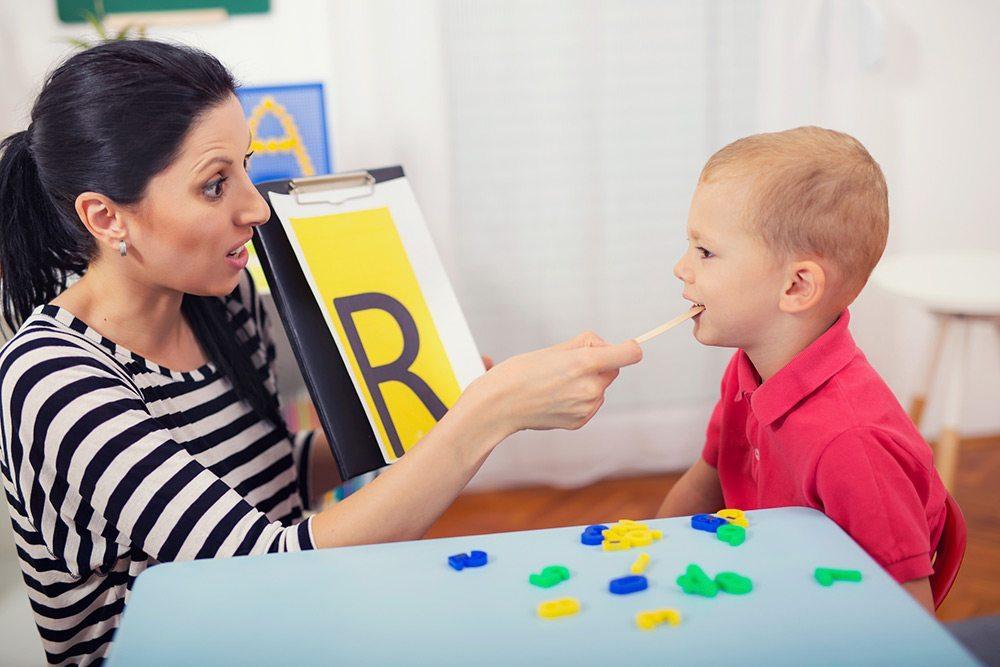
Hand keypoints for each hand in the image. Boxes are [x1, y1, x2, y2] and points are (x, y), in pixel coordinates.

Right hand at [465, 332, 642, 436]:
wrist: (499, 405)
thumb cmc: (521, 372)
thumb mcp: (555, 349)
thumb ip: (587, 345)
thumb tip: (608, 349)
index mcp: (585, 363)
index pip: (630, 354)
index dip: (628, 348)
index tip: (624, 348)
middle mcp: (591, 388)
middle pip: (613, 370)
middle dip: (598, 364)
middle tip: (568, 364)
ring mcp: (586, 408)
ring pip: (600, 388)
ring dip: (587, 383)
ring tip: (557, 383)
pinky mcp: (580, 421)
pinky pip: (590, 404)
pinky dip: (579, 399)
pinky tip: (556, 398)